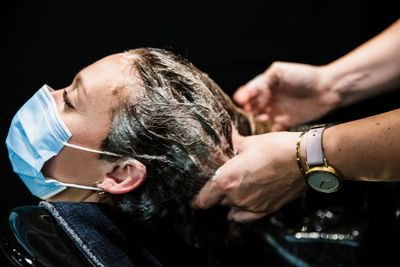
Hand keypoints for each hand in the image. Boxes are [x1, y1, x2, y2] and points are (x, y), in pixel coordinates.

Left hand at [193, 129, 307, 222]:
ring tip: (234, 187)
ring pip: (231, 207)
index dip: (196, 198)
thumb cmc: (276, 148)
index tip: (194, 194)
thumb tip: (227, 139)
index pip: (202, 199)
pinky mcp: (266, 210)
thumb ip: (233, 145)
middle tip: (219, 181)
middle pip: (216, 201)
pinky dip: (240, 213)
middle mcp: (236, 198)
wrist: (306, 160)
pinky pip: (245, 217)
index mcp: (226, 181)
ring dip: (229, 200)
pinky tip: (238, 208)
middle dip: (215, 193)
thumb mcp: (249, 142)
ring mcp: (251, 206)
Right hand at [234, 62, 339, 130]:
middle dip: (248, 109)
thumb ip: (263, 81)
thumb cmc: (305, 76)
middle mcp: (269, 99)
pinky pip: (271, 130)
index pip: (250, 91)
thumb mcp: (280, 72)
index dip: (245, 95)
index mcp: (266, 85)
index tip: (241, 100)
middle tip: (247, 111)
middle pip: (252, 106)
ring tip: (253, 121)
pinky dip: (266, 133)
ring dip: (254, 120)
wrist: (328, 89)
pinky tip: (262, 133)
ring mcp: (276, 111)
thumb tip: (251, 93)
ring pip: (259, 118)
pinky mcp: (285, 122)